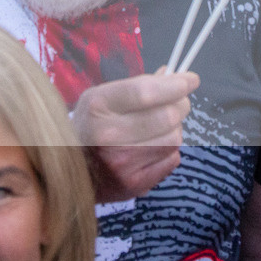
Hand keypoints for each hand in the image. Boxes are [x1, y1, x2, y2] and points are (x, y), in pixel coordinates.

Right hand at [70, 69, 196, 201]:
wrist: (69, 168)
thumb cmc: (91, 125)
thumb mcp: (103, 96)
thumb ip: (139, 85)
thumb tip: (175, 76)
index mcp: (98, 106)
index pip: (147, 92)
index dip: (175, 85)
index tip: (191, 80)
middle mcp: (108, 135)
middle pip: (167, 116)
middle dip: (181, 105)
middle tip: (180, 102)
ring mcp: (121, 163)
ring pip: (174, 139)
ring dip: (175, 129)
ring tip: (161, 127)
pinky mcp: (133, 184)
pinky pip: (172, 160)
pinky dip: (170, 150)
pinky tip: (154, 147)